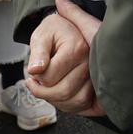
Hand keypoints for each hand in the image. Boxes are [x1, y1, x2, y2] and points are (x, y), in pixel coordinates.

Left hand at [26, 0, 104, 116]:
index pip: (49, 77)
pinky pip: (83, 104)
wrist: (71, 28)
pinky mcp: (98, 86)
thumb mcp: (42, 35)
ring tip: (47, 88)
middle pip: (62, 93)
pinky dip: (68, 104)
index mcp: (77, 49)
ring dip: (56, 100)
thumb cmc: (54, 31)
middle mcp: (91, 63)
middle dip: (43, 91)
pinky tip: (58, 93)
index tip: (33, 70)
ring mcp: (97, 75)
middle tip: (37, 82)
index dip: (36, 78)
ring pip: (75, 102)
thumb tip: (34, 70)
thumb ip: (38, 51)